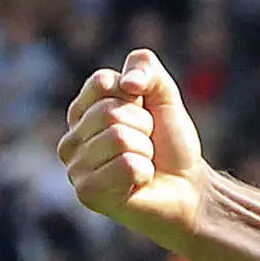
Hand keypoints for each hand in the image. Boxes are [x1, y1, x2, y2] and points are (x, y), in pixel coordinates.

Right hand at [59, 49, 209, 243]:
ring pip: (119, 139)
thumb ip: (145, 67)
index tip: (143, 113)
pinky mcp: (87, 193)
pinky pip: (126, 165)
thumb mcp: (164, 94)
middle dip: (143, 126)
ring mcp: (75, 167)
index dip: (136, 96)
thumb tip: (127, 82)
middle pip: (109, 112)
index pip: (103, 82)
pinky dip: (145, 171)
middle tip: (147, 144)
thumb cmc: (170, 143)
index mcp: (82, 111)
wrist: (188, 187)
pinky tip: (139, 182)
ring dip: (146, 150)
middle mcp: (71, 139)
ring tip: (144, 162)